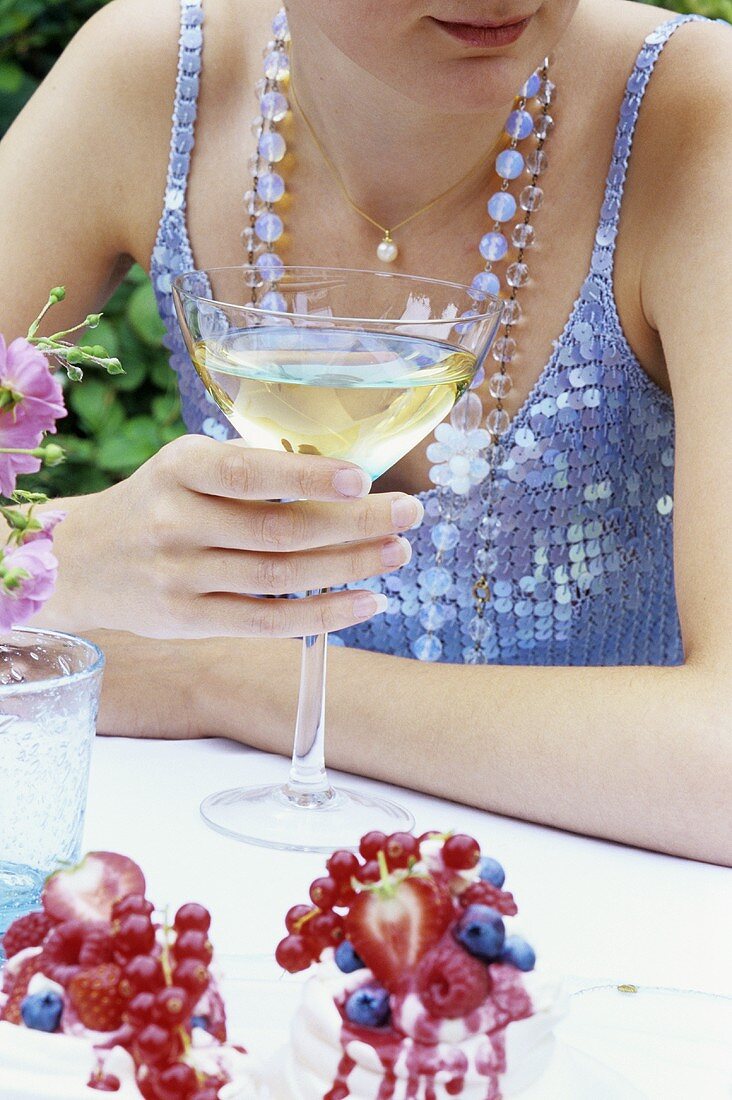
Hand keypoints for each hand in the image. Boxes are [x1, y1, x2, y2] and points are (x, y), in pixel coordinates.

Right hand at [44, 435, 421, 638]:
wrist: (81, 560)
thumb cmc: (156, 502)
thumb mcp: (185, 467)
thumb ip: (248, 469)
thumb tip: (342, 477)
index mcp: (179, 468)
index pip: (249, 473)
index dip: (308, 478)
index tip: (363, 477)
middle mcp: (175, 522)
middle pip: (278, 529)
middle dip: (353, 523)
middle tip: (409, 513)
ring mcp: (180, 577)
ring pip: (279, 577)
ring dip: (347, 567)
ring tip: (397, 553)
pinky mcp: (187, 621)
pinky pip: (265, 621)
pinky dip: (322, 614)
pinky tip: (366, 601)